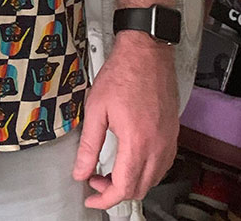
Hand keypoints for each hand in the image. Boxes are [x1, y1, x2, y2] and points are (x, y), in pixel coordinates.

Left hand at [72, 30, 178, 209]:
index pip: (124, 187)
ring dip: (131, 182)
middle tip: (95, 179)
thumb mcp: (96, 109)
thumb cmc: (121, 74)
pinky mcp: (172, 135)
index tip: (91, 198)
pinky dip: (145, 171)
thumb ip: (89, 145)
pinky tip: (130, 161)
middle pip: (140, 188)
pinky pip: (162, 165)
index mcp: (137, 142)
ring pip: (153, 179)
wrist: (145, 53)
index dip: (104, 199)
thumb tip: (81, 171)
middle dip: (115, 191)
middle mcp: (157, 146)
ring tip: (109, 170)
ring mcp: (168, 141)